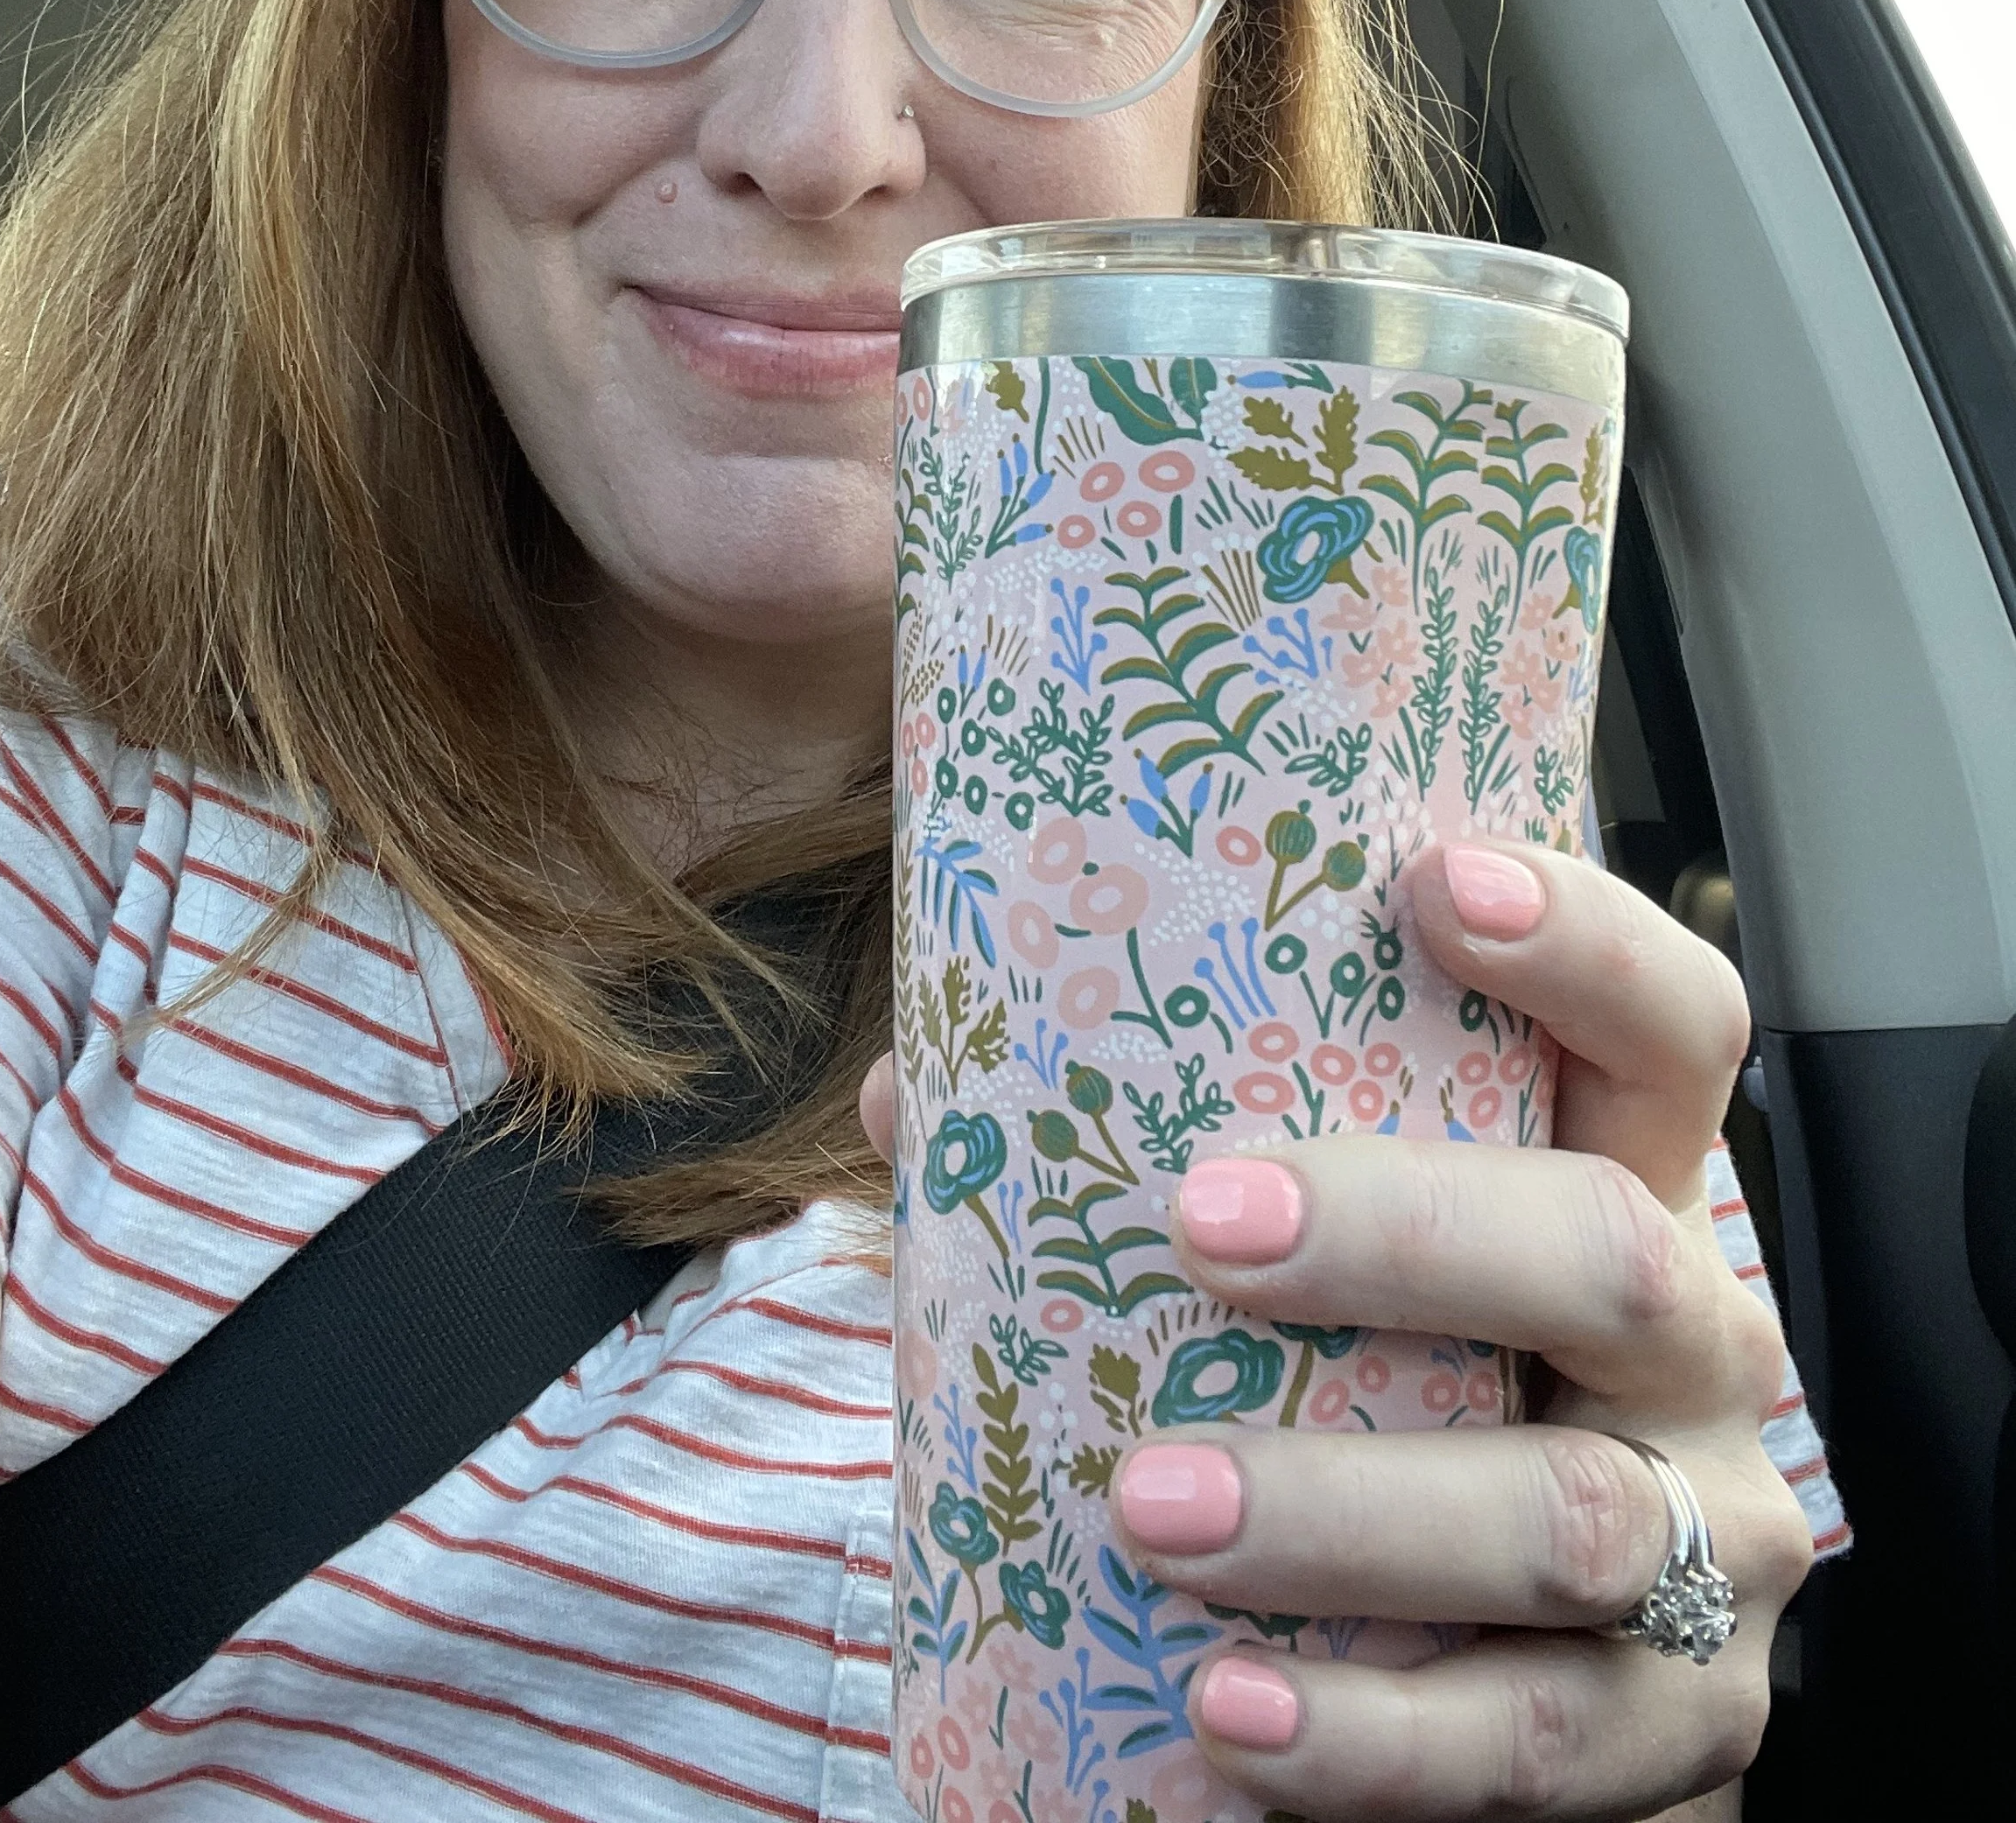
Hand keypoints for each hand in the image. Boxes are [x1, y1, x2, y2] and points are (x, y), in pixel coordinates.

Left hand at [860, 843, 1813, 1819]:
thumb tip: (913, 1095)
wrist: (1504, 1675)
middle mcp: (1698, 1348)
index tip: (1431, 883)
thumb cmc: (1382, 1402)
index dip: (1581, 940)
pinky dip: (1371, 1740)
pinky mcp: (1684, 1732)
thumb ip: (1131, 1170)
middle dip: (1408, 1236)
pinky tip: (1229, 1720)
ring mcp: (1707, 1544)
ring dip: (1348, 1519)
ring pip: (1568, 1521)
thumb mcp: (1304, 1277)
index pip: (1665, 1028)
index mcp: (1619, 1188)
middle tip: (1204, 1227)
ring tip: (1153, 1510)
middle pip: (1618, 1255)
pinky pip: (1536, 1742)